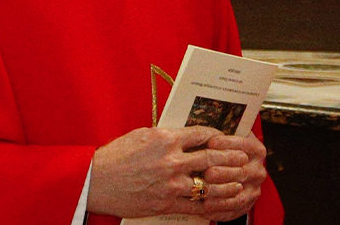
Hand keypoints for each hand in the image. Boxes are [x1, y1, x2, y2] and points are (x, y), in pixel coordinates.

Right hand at [87, 126, 262, 219]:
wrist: (96, 181)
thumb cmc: (116, 156)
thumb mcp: (143, 135)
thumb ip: (167, 135)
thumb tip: (185, 134)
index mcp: (166, 139)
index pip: (202, 134)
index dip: (218, 136)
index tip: (225, 138)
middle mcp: (171, 160)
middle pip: (211, 157)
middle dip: (231, 157)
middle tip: (244, 157)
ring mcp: (170, 183)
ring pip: (208, 182)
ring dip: (227, 182)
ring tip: (239, 180)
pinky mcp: (165, 203)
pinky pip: (194, 205)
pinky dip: (210, 203)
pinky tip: (220, 201)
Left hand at [201, 132, 267, 220]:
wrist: (234, 175)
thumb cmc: (226, 154)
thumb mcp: (228, 142)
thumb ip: (220, 137)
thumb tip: (204, 134)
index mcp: (256, 150)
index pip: (244, 144)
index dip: (228, 143)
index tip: (211, 142)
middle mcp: (258, 170)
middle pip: (241, 171)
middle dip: (223, 172)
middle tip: (207, 172)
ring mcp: (254, 188)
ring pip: (237, 192)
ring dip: (220, 193)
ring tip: (203, 192)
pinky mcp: (247, 204)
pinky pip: (234, 209)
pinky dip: (219, 209)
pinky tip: (206, 207)